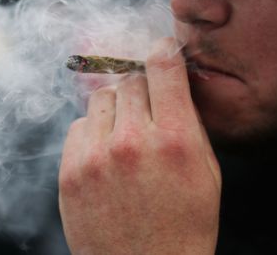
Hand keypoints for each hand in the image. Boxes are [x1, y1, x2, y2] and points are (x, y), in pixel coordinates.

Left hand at [59, 37, 220, 254]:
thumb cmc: (185, 225)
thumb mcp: (207, 172)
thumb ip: (189, 122)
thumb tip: (173, 83)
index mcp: (174, 140)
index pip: (162, 66)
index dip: (163, 51)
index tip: (162, 50)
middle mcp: (131, 142)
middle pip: (129, 80)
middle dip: (142, 90)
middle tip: (149, 111)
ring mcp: (95, 157)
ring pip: (101, 98)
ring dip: (116, 109)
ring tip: (127, 138)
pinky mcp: (69, 172)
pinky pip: (79, 125)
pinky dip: (94, 132)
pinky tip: (107, 157)